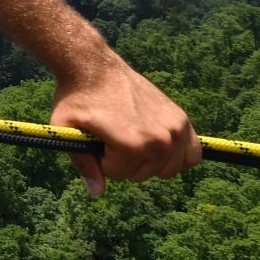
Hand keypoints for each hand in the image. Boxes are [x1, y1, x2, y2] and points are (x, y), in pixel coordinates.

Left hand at [49, 53, 199, 194]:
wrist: (95, 67)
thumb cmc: (77, 98)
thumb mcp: (67, 130)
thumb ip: (83, 164)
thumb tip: (97, 192)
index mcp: (132, 145)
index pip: (117, 175)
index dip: (101, 160)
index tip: (96, 139)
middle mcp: (159, 139)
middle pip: (142, 174)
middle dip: (123, 161)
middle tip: (112, 135)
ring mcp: (174, 128)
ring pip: (166, 169)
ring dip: (148, 160)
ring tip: (132, 137)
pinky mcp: (181, 119)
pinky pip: (193, 154)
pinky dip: (178, 156)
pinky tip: (159, 146)